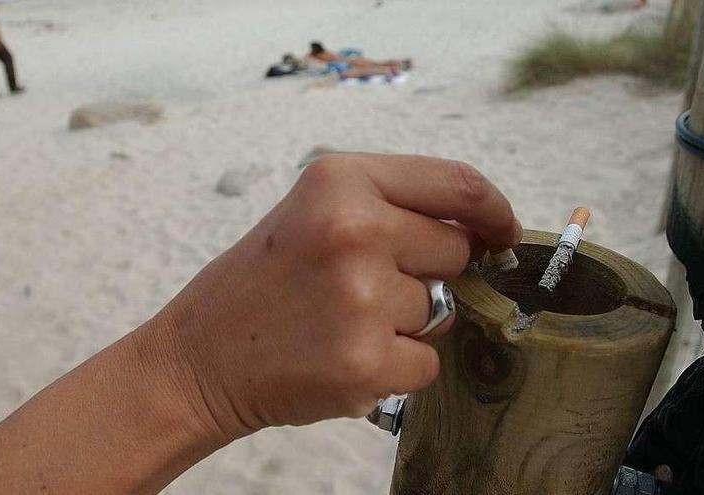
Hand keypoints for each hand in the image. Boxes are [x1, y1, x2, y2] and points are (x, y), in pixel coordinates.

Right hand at [150, 153, 521, 441]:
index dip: (493, 211)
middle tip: (360, 286)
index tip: (503, 233)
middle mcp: (354, 231)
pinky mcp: (366, 363)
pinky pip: (426, 361)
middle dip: (423, 272)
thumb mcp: (313, 213)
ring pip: (439, 311)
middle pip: (454, 252)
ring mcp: (362, 299)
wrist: (200, 357)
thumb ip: (391, 207)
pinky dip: (396, 366)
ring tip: (338, 322)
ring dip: (403, 322)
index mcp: (340, 181)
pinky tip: (342, 356)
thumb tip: (480, 232)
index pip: (457, 185)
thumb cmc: (262, 282)